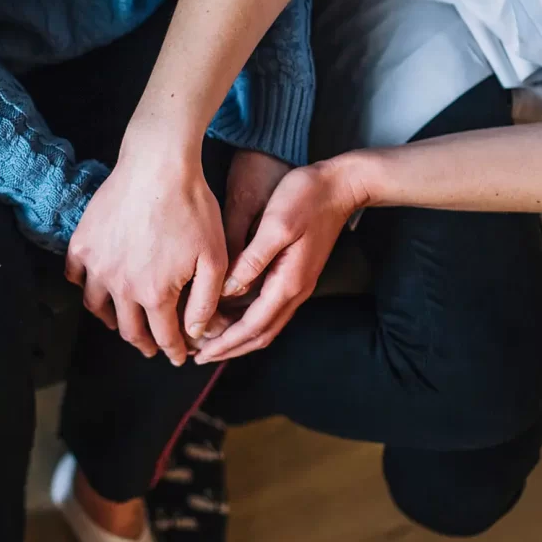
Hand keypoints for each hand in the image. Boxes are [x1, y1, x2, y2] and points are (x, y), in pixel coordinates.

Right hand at [66, 142, 226, 365]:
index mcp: (155, 294)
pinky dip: (85, 288)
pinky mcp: (82, 244)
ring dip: (113, 321)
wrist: (158, 165)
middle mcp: (120, 286)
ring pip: (98, 308)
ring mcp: (97, 265)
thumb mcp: (214, 257)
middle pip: (129, 330)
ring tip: (123, 323)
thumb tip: (196, 333)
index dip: (173, 351)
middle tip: (153, 348)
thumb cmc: (193, 208)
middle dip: (145, 344)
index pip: (164, 336)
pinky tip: (97, 287)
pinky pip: (75, 277)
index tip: (178, 357)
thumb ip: (205, 301)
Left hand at [194, 157, 369, 363]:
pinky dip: (249, 321)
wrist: (341, 186)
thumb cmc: (307, 198)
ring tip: (211, 342)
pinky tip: (232, 316)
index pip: (252, 326)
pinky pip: (270, 310)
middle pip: (260, 335)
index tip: (201, 354)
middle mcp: (295, 291)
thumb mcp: (276, 225)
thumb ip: (252, 260)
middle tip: (200, 356)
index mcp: (288, 282)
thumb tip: (229, 290)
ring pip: (266, 325)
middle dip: (230, 348)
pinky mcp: (296, 275)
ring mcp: (298, 284)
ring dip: (239, 338)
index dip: (225, 343)